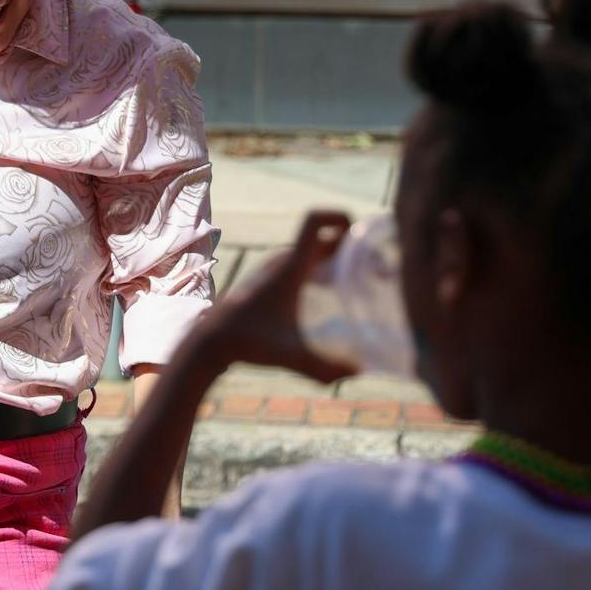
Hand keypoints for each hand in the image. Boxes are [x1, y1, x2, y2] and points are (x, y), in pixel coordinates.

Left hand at [201, 210, 358, 383]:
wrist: (212, 339)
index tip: (363, 236)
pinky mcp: (271, 280)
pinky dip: (322, 266)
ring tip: (363, 278)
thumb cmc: (248, 342)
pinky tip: (334, 292)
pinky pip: (303, 261)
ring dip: (337, 256)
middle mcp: (284, 260)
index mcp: (290, 265)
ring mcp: (276, 268)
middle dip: (351, 244)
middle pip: (323, 237)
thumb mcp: (290, 355)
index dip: (339, 217)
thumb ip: (324, 367)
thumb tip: (359, 372)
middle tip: (378, 266)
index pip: (314, 221)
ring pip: (312, 250)